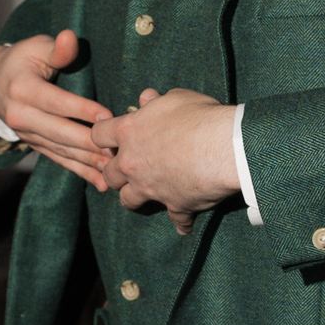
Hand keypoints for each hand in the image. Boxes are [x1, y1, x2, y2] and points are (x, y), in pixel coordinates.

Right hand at [0, 31, 113, 189]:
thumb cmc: (23, 60)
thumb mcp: (36, 48)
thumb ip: (57, 49)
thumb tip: (69, 38)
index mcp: (22, 89)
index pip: (56, 102)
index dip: (82, 109)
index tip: (107, 117)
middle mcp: (20, 115)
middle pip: (59, 132)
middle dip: (89, 143)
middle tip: (117, 150)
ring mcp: (26, 134)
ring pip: (61, 150)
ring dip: (88, 161)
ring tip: (113, 169)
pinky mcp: (34, 144)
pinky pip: (59, 160)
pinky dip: (80, 171)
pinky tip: (100, 182)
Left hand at [92, 88, 239, 234]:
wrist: (226, 146)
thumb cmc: (200, 116)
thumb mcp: (176, 99)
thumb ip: (156, 102)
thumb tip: (146, 98)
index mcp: (129, 133)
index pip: (98, 135)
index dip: (103, 136)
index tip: (110, 138)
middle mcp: (132, 163)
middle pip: (109, 173)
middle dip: (115, 172)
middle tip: (128, 168)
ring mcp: (150, 187)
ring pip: (129, 200)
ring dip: (134, 197)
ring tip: (143, 195)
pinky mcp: (175, 205)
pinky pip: (176, 219)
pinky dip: (181, 222)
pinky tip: (184, 226)